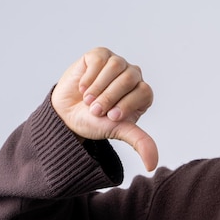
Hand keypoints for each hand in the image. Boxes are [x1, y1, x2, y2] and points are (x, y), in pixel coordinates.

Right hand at [51, 47, 157, 170]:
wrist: (66, 114)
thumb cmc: (95, 122)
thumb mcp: (117, 131)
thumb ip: (139, 142)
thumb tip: (152, 165)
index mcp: (142, 93)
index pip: (144, 91)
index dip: (126, 104)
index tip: (110, 117)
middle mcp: (133, 76)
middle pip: (130, 77)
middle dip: (110, 97)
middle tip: (95, 110)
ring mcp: (117, 63)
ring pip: (116, 65)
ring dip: (99, 86)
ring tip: (88, 100)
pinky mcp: (100, 55)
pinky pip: (100, 58)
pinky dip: (90, 76)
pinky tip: (83, 87)